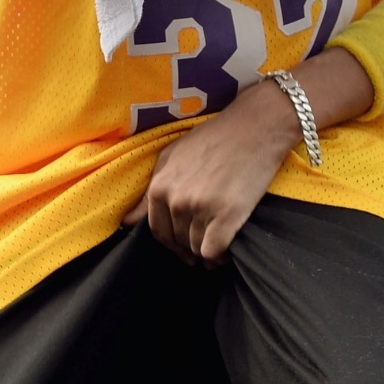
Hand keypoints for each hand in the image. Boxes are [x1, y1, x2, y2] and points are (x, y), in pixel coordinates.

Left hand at [120, 79, 296, 264]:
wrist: (256, 127)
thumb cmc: (216, 137)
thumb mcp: (172, 155)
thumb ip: (149, 190)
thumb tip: (127, 221)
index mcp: (160, 186)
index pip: (158, 231)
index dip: (172, 242)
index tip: (185, 243)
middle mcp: (176, 200)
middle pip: (178, 243)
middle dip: (190, 247)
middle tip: (206, 240)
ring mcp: (201, 209)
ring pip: (197, 249)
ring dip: (207, 251)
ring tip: (220, 241)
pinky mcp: (226, 216)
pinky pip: (213, 252)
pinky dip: (220, 256)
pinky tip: (228, 249)